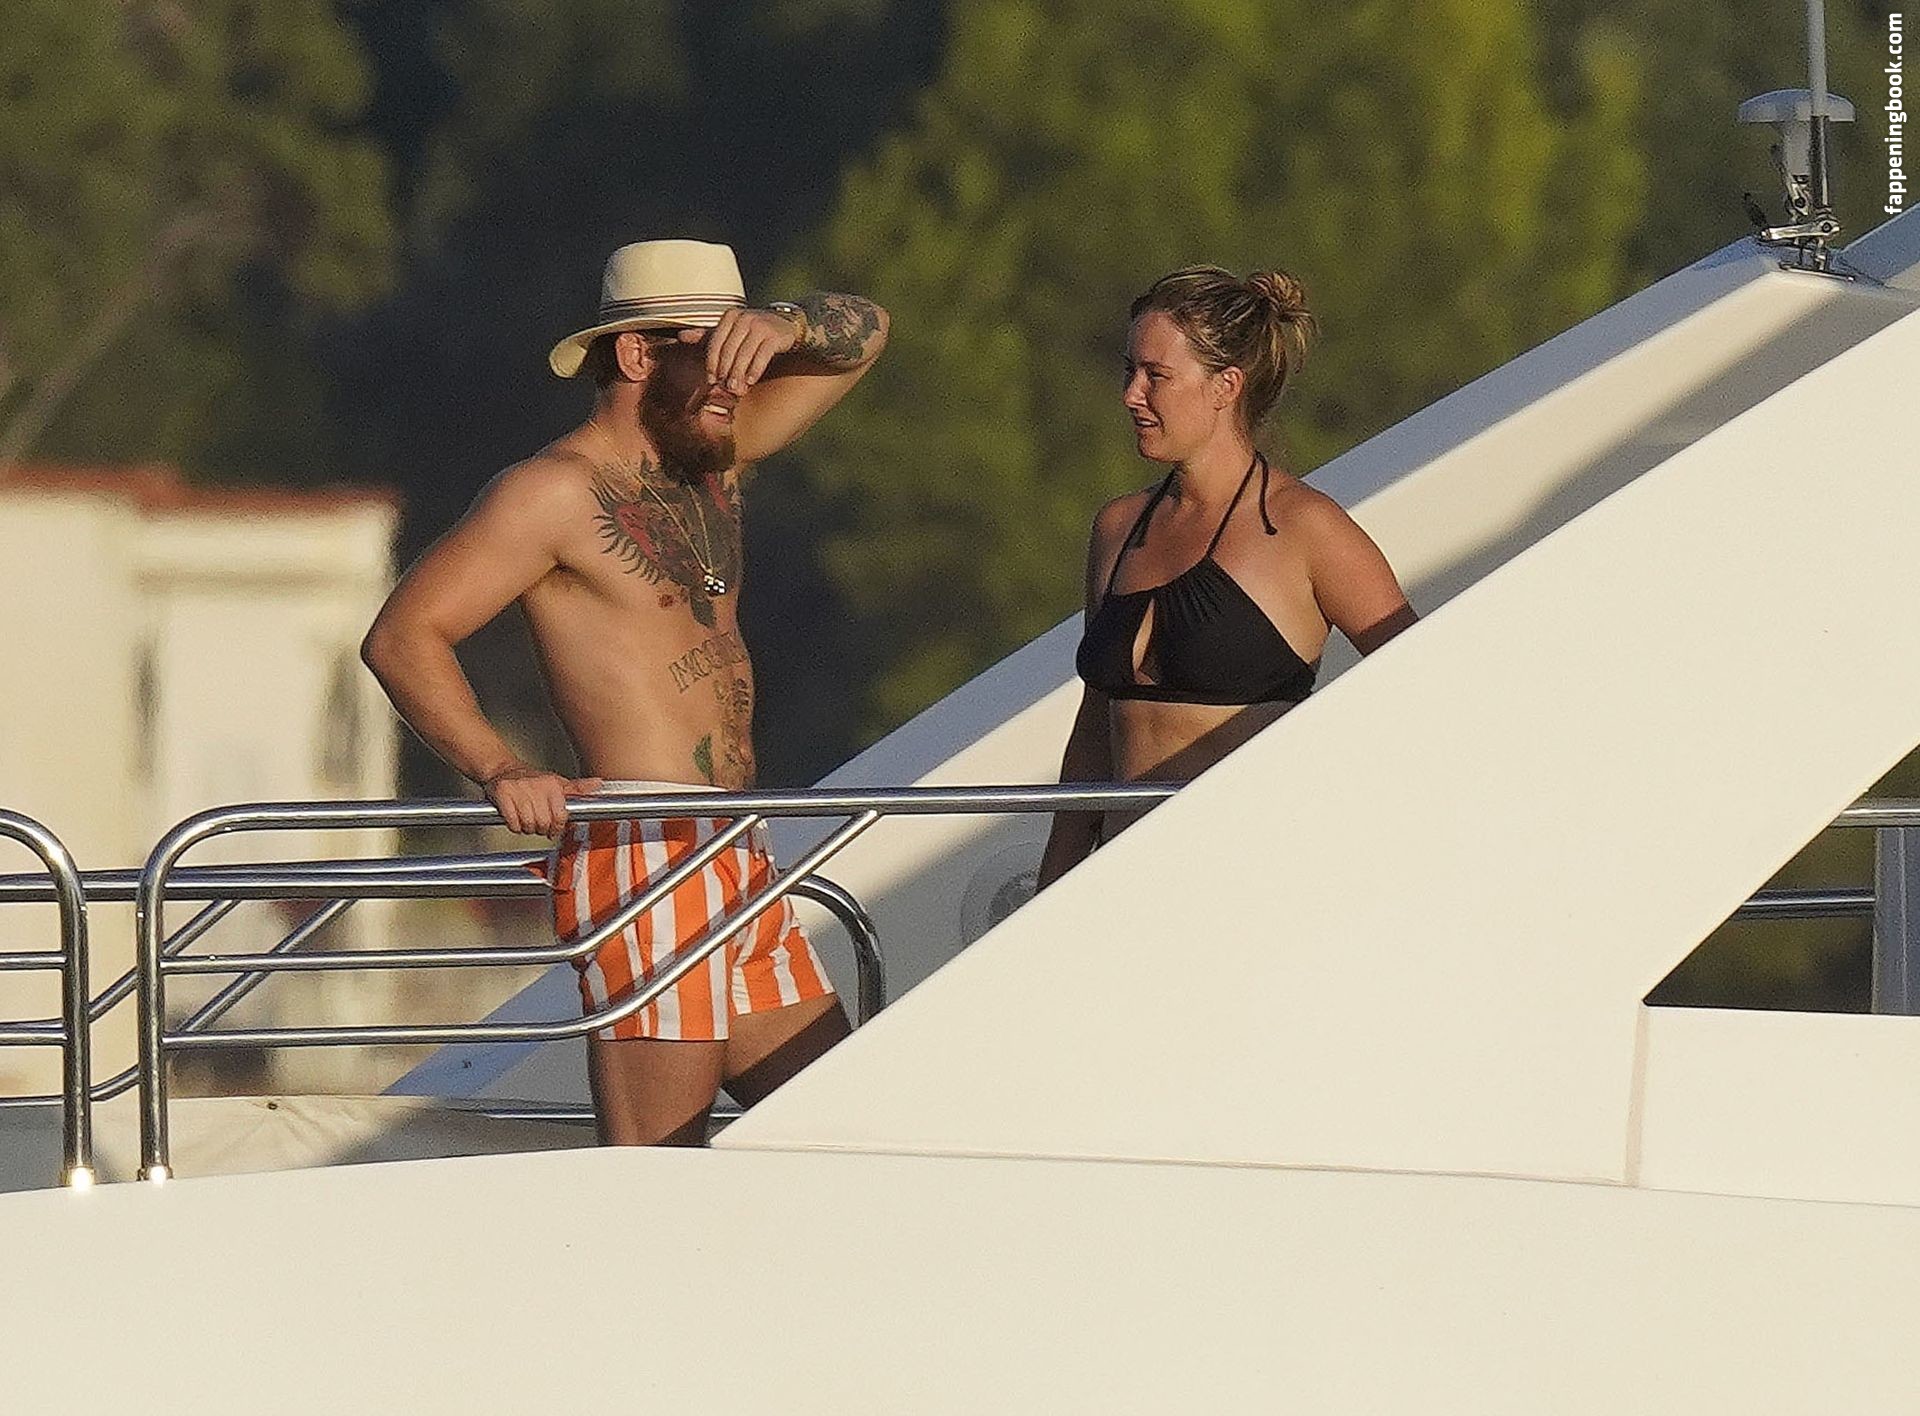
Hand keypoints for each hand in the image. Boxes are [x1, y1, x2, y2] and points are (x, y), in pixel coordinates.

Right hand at [483, 766, 603, 837]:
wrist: (503, 769)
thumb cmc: (533, 779)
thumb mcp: (558, 782)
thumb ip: (578, 788)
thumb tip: (599, 784)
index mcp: (553, 784)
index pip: (560, 817)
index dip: (556, 827)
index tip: (553, 827)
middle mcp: (537, 785)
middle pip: (544, 823)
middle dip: (540, 829)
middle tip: (537, 824)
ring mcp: (519, 789)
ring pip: (528, 825)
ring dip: (526, 828)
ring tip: (526, 820)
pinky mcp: (503, 794)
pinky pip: (512, 822)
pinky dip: (514, 825)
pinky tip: (515, 818)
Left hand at [680, 306, 801, 394]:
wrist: (785, 326)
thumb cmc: (752, 332)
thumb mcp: (729, 331)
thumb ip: (707, 335)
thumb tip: (680, 336)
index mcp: (729, 316)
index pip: (715, 343)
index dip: (711, 363)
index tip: (710, 379)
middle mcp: (744, 318)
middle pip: (729, 350)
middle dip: (725, 371)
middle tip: (724, 388)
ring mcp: (760, 325)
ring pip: (744, 354)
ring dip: (739, 374)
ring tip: (736, 389)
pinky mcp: (774, 335)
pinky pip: (762, 356)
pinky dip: (755, 370)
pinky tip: (750, 381)